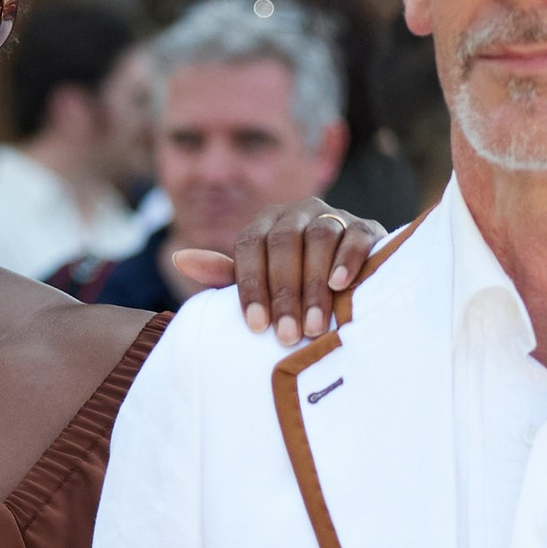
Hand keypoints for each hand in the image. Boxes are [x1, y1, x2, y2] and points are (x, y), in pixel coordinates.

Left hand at [173, 202, 387, 344]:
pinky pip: (356, 236)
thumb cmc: (293, 288)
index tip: (256, 326)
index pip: (250, 245)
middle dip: (284, 293)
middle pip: (284, 242)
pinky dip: (347, 259)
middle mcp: (298, 212)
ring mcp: (333, 216)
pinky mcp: (366, 227)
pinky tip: (339, 285)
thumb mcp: (259, 283)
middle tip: (286, 335)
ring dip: (313, 284)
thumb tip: (180, 258)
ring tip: (313, 326)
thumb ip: (226, 275)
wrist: (349, 283)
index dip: (251, 286)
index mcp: (266, 223)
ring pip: (320, 238)